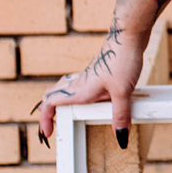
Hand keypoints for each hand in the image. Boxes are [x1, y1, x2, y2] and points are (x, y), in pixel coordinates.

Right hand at [35, 26, 146, 145]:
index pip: (49, 103)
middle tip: (52, 124)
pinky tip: (92, 98)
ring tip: (67, 114)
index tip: (47, 134)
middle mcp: (79, 83)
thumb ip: (120, 115)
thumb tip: (121, 138)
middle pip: (52, 95)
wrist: (127, 35)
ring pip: (65, 89)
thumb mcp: (123, 92)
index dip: (44, 119)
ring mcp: (87, 76)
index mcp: (79, 90)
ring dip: (61, 101)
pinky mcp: (97, 72)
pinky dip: (77, 94)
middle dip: (48, 111)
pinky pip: (79, 84)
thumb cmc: (121, 59)